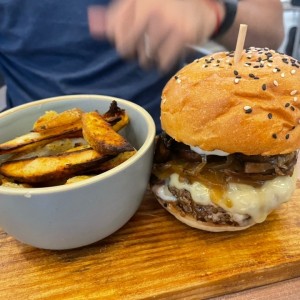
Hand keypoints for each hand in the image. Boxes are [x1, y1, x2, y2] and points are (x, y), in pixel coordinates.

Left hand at [88, 0, 217, 71]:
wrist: (203, 7)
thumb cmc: (166, 7)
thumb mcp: (140, 4)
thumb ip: (117, 16)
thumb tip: (93, 26)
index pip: (115, 31)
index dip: (121, 42)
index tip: (130, 44)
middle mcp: (151, 7)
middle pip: (127, 48)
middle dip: (134, 53)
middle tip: (144, 49)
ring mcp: (168, 21)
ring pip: (145, 57)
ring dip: (150, 58)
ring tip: (158, 49)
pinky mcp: (183, 34)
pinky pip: (163, 61)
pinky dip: (164, 62)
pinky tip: (168, 54)